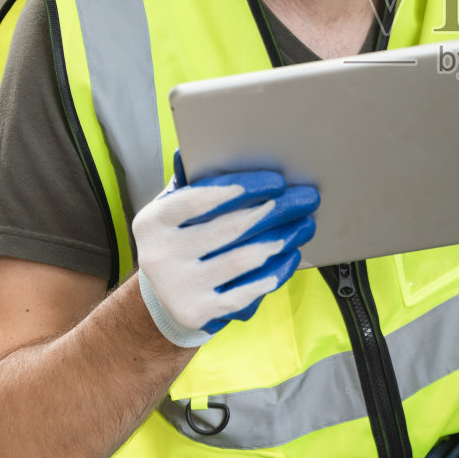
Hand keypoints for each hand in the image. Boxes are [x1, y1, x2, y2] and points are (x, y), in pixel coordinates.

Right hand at [133, 152, 318, 347]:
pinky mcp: (198, 312)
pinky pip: (246, 291)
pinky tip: (291, 255)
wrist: (163, 301)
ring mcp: (177, 288)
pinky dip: (274, 272)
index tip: (278, 181)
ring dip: (282, 239)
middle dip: (275, 211)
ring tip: (306, 224)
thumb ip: (188, 182)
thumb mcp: (173, 211)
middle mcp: (159, 256)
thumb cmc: (179, 241)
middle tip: (306, 199)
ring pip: (242, 260)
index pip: (199, 199)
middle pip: (229, 228)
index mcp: (152, 222)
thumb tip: (196, 144)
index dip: (242, 188)